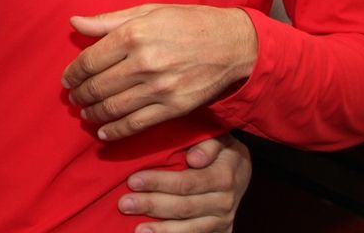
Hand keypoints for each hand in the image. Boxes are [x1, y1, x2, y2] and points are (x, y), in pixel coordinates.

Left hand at [62, 4, 256, 140]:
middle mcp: (144, 62)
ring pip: (113, 107)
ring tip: (85, 113)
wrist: (232, 44)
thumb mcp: (148, 11)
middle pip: (98, 86)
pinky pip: (136, 124)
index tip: (67, 79)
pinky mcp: (173, 108)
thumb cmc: (188, 22)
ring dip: (93, 113)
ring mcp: (159, 88)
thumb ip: (108, 20)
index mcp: (134, 34)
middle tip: (73, 97)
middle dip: (80, 94)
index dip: (73, 72)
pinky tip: (103, 132)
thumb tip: (74, 22)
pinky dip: (115, 131)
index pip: (90, 59)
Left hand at [120, 134, 251, 232]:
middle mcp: (225, 201)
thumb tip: (194, 159)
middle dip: (152, 205)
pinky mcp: (220, 232)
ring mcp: (223, 220)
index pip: (186, 182)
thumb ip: (207, 144)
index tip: (132, 180)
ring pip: (189, 228)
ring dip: (161, 229)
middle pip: (184, 207)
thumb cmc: (219, 150)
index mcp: (223, 176)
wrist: (239, 172)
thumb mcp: (217, 138)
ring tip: (137, 229)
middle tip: (124, 203)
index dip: (158, 182)